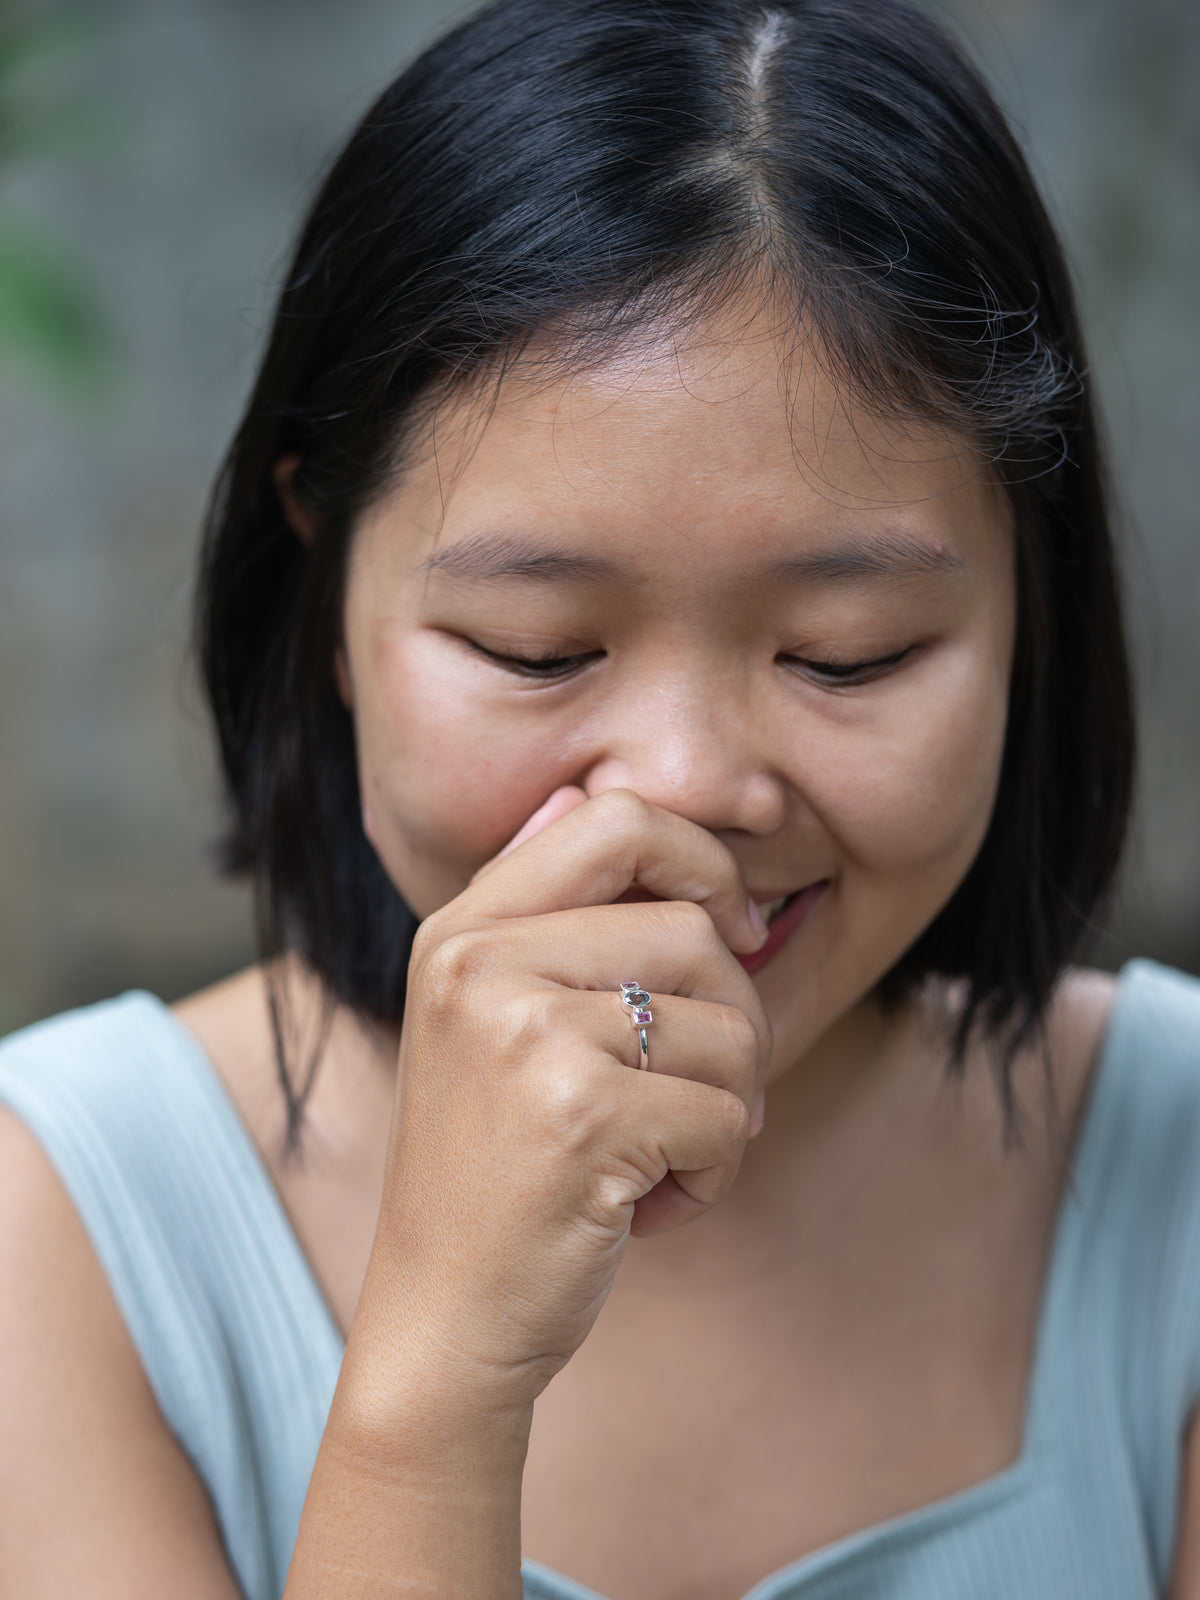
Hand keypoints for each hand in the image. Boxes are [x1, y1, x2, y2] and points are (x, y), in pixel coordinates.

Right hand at [345, 787, 770, 1428]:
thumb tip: (608, 798)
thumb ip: (548, 916)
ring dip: (729, 1106)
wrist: (440, 1319)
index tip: (732, 927)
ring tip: (662, 1154)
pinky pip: (726, 1114)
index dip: (701, 860)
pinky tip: (654, 1203)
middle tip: (700, 1088)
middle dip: (734, 1017)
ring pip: (729, 1026)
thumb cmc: (493, 1170)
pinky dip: (717, 1170)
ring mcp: (526, 1035)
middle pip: (693, 928)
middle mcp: (482, 963)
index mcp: (463, 928)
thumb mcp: (488, 1019)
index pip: (616, 817)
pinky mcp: (581, 1116)